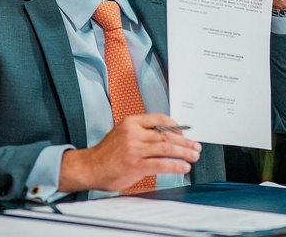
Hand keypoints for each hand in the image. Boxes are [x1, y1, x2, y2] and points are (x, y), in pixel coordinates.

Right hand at [58, 113, 200, 192]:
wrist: (89, 167)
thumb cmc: (108, 153)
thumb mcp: (123, 133)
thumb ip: (142, 132)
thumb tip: (167, 136)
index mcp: (131, 122)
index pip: (160, 119)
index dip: (176, 126)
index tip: (185, 133)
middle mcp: (133, 133)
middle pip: (167, 134)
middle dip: (185, 141)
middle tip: (196, 147)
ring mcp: (134, 149)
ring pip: (167, 148)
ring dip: (184, 153)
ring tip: (194, 157)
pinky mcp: (135, 165)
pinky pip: (161, 164)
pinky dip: (175, 165)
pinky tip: (183, 167)